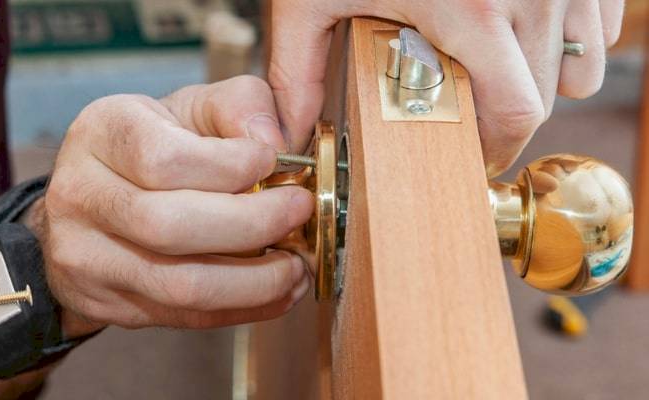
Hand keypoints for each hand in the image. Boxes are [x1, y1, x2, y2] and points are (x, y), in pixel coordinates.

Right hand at [39, 76, 312, 335]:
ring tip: (296, 264)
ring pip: (181, 286)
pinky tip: (278, 290)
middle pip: (169, 227)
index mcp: (103, 132)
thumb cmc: (159, 145)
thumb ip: (242, 105)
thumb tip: (274, 140)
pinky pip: (185, 318)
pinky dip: (244, 308)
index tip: (276, 163)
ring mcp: (86, 257)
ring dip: (256, 282)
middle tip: (299, 213)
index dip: (232, 166)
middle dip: (253, 225)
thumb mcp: (195, 108)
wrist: (95, 200)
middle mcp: (82, 195)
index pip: (164, 159)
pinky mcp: (107, 302)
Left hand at [268, 0, 623, 175]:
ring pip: (578, 64)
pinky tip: (518, 31)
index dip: (497, 148)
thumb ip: (299, 70)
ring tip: (492, 70)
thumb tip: (292, 131)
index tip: (474, 156)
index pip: (516, 113)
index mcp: (473, 10)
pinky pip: (597, 26)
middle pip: (545, 97)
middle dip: (507, 119)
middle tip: (470, 115)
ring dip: (541, 81)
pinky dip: (565, 40)